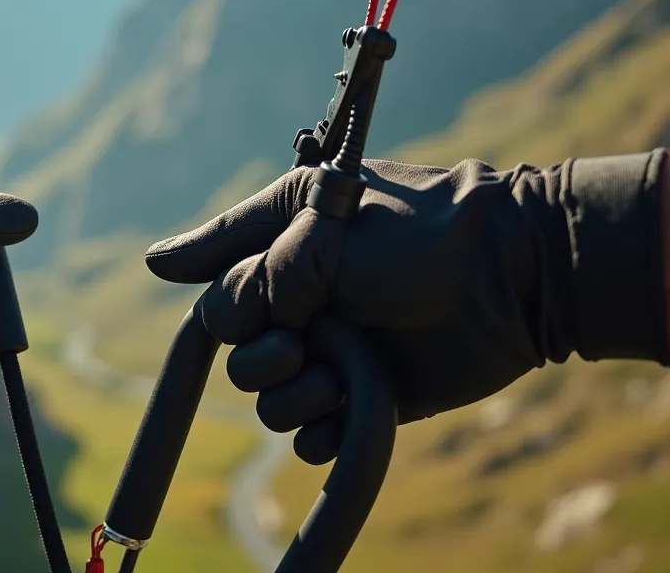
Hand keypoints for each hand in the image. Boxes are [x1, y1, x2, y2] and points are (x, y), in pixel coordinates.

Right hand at [144, 159, 586, 463]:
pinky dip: (323, 433)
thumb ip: (247, 265)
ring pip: (269, 403)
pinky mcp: (361, 398)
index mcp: (283, 251)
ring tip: (344, 373)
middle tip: (309, 340)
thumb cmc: (419, 236)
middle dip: (265, 358)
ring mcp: (329, 352)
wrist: (513, 279)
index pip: (215, 291)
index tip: (261, 306)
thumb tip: (156, 264)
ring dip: (298, 396)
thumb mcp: (322, 230)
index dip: (228, 311)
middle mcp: (299, 303)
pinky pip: (310, 439)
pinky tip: (352, 407)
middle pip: (235, 355)